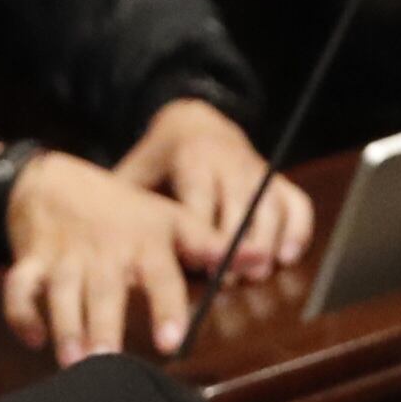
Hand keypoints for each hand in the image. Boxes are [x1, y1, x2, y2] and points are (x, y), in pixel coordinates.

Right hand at [2, 152, 211, 363]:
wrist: (55, 181)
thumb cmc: (125, 211)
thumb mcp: (171, 218)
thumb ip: (210, 244)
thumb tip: (259, 260)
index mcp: (144, 243)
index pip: (159, 277)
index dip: (165, 308)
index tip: (169, 342)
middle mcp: (104, 253)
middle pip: (104, 291)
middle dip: (103, 326)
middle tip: (107, 363)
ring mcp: (64, 257)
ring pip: (61, 293)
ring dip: (65, 326)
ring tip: (73, 362)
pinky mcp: (31, 262)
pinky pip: (20, 288)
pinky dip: (21, 312)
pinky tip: (33, 339)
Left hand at [116, 98, 310, 279]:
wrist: (196, 121)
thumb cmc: (161, 157)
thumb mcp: (137, 170)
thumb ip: (126, 204)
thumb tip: (102, 246)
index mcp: (193, 158)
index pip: (203, 201)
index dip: (206, 236)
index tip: (205, 267)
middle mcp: (230, 162)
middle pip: (242, 207)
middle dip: (240, 246)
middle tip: (232, 280)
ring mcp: (258, 170)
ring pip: (272, 208)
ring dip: (268, 243)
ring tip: (258, 274)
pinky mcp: (278, 179)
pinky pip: (298, 203)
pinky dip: (298, 230)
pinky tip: (286, 257)